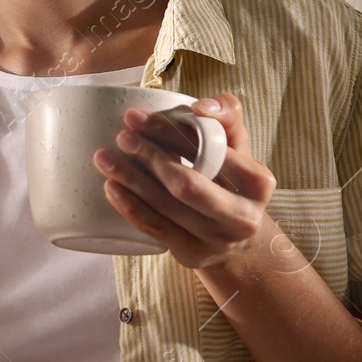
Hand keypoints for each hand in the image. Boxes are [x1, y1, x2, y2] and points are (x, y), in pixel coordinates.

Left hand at [91, 92, 277, 270]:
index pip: (211, 152)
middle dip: (150, 157)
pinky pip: (155, 228)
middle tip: (122, 137)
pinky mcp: (193, 254)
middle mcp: (243, 216)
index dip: (170, 132)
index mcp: (258, 183)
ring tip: (103, 157)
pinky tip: (111, 186)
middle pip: (187, 184)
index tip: (137, 117)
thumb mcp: (238, 148)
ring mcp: (217, 240)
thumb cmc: (231, 180)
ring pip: (166, 206)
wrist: (239, 238)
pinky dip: (130, 206)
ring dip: (130, 179)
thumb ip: (226, 116)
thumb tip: (199, 106)